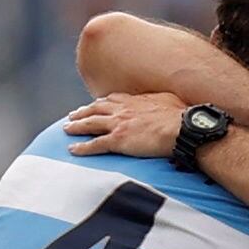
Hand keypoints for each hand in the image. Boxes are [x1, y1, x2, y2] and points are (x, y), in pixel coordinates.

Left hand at [62, 91, 190, 160]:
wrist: (182, 128)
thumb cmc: (180, 115)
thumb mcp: (169, 99)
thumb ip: (158, 98)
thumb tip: (162, 99)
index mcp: (134, 101)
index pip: (112, 99)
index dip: (101, 102)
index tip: (96, 104)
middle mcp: (122, 110)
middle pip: (95, 109)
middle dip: (83, 111)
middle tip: (73, 115)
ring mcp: (118, 124)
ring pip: (90, 124)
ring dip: (76, 126)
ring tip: (66, 128)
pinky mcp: (118, 140)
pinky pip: (95, 144)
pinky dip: (82, 147)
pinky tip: (72, 150)